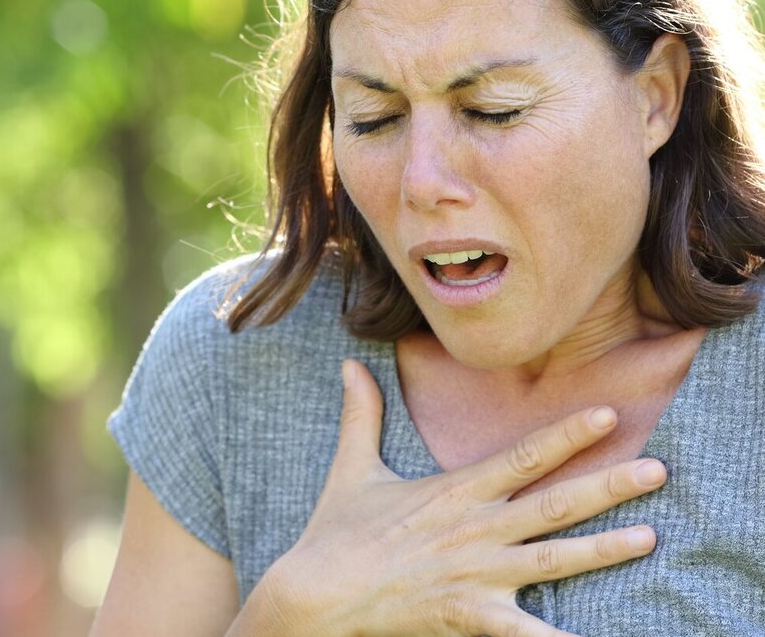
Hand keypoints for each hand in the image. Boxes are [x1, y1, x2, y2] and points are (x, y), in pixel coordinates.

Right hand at [236, 359, 665, 636]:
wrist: (316, 592)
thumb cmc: (336, 532)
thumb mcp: (351, 467)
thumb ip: (362, 414)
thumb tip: (348, 362)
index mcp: (453, 491)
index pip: (521, 456)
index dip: (566, 434)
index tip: (607, 415)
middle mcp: (474, 528)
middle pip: (552, 503)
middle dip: (608, 485)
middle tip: (658, 470)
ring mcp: (475, 573)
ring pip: (552, 559)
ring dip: (603, 549)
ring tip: (648, 537)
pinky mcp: (467, 614)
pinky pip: (523, 630)